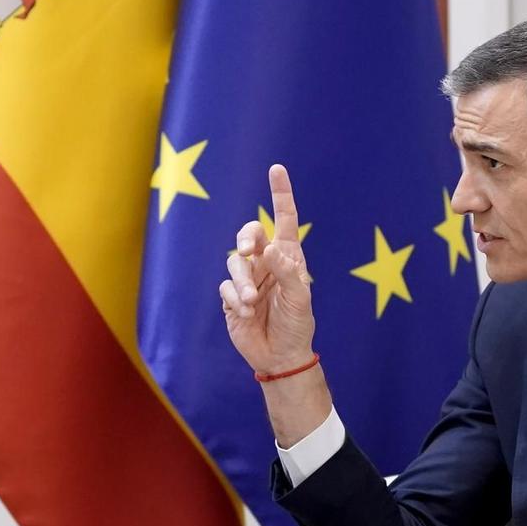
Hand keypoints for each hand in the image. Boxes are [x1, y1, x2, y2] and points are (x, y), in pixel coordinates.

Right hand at [220, 163, 316, 374]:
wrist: (280, 356)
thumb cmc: (297, 325)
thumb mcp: (300, 298)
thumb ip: (287, 273)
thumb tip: (269, 250)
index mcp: (288, 256)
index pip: (284, 218)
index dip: (280, 193)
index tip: (276, 169)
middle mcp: (266, 263)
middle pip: (250, 234)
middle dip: (246, 238)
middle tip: (248, 251)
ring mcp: (248, 279)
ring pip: (234, 264)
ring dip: (243, 282)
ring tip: (254, 302)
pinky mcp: (232, 297)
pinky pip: (226, 288)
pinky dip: (236, 299)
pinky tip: (246, 313)